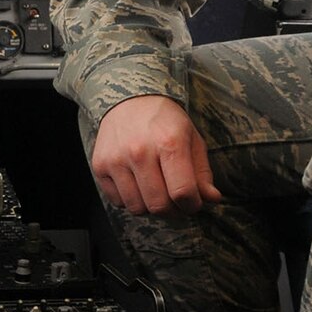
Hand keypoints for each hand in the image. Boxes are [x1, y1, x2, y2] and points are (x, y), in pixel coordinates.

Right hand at [88, 95, 222, 215]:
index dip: (192, 205)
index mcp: (169, 143)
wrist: (129, 100)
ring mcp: (116, 160)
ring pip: (137, 208)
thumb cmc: (164, 121)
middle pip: (159, 205)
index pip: (182, 193)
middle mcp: (140, 151)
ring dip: (150, 207)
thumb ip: (202, 172)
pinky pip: (118, 202)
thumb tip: (211, 199)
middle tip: (175, 202)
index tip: (193, 202)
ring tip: (156, 191)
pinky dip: (130, 200)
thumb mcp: (191, 139)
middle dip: (173, 211)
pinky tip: (137, 184)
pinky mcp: (100, 166)